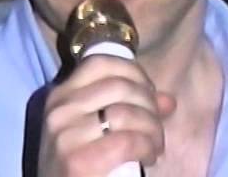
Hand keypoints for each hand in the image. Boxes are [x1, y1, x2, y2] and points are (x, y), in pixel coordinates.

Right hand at [38, 56, 175, 176]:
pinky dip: (147, 147)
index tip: (149, 93)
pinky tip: (149, 157)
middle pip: (120, 86)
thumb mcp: (93, 131)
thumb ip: (128, 109)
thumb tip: (167, 100)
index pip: (100, 63)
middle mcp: (60, 110)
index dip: (133, 72)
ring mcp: (66, 135)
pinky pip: (128, 141)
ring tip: (156, 144)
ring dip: (152, 128)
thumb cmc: (77, 165)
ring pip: (127, 113)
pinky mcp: (79, 161)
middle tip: (157, 124)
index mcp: (60, 96)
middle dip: (149, 104)